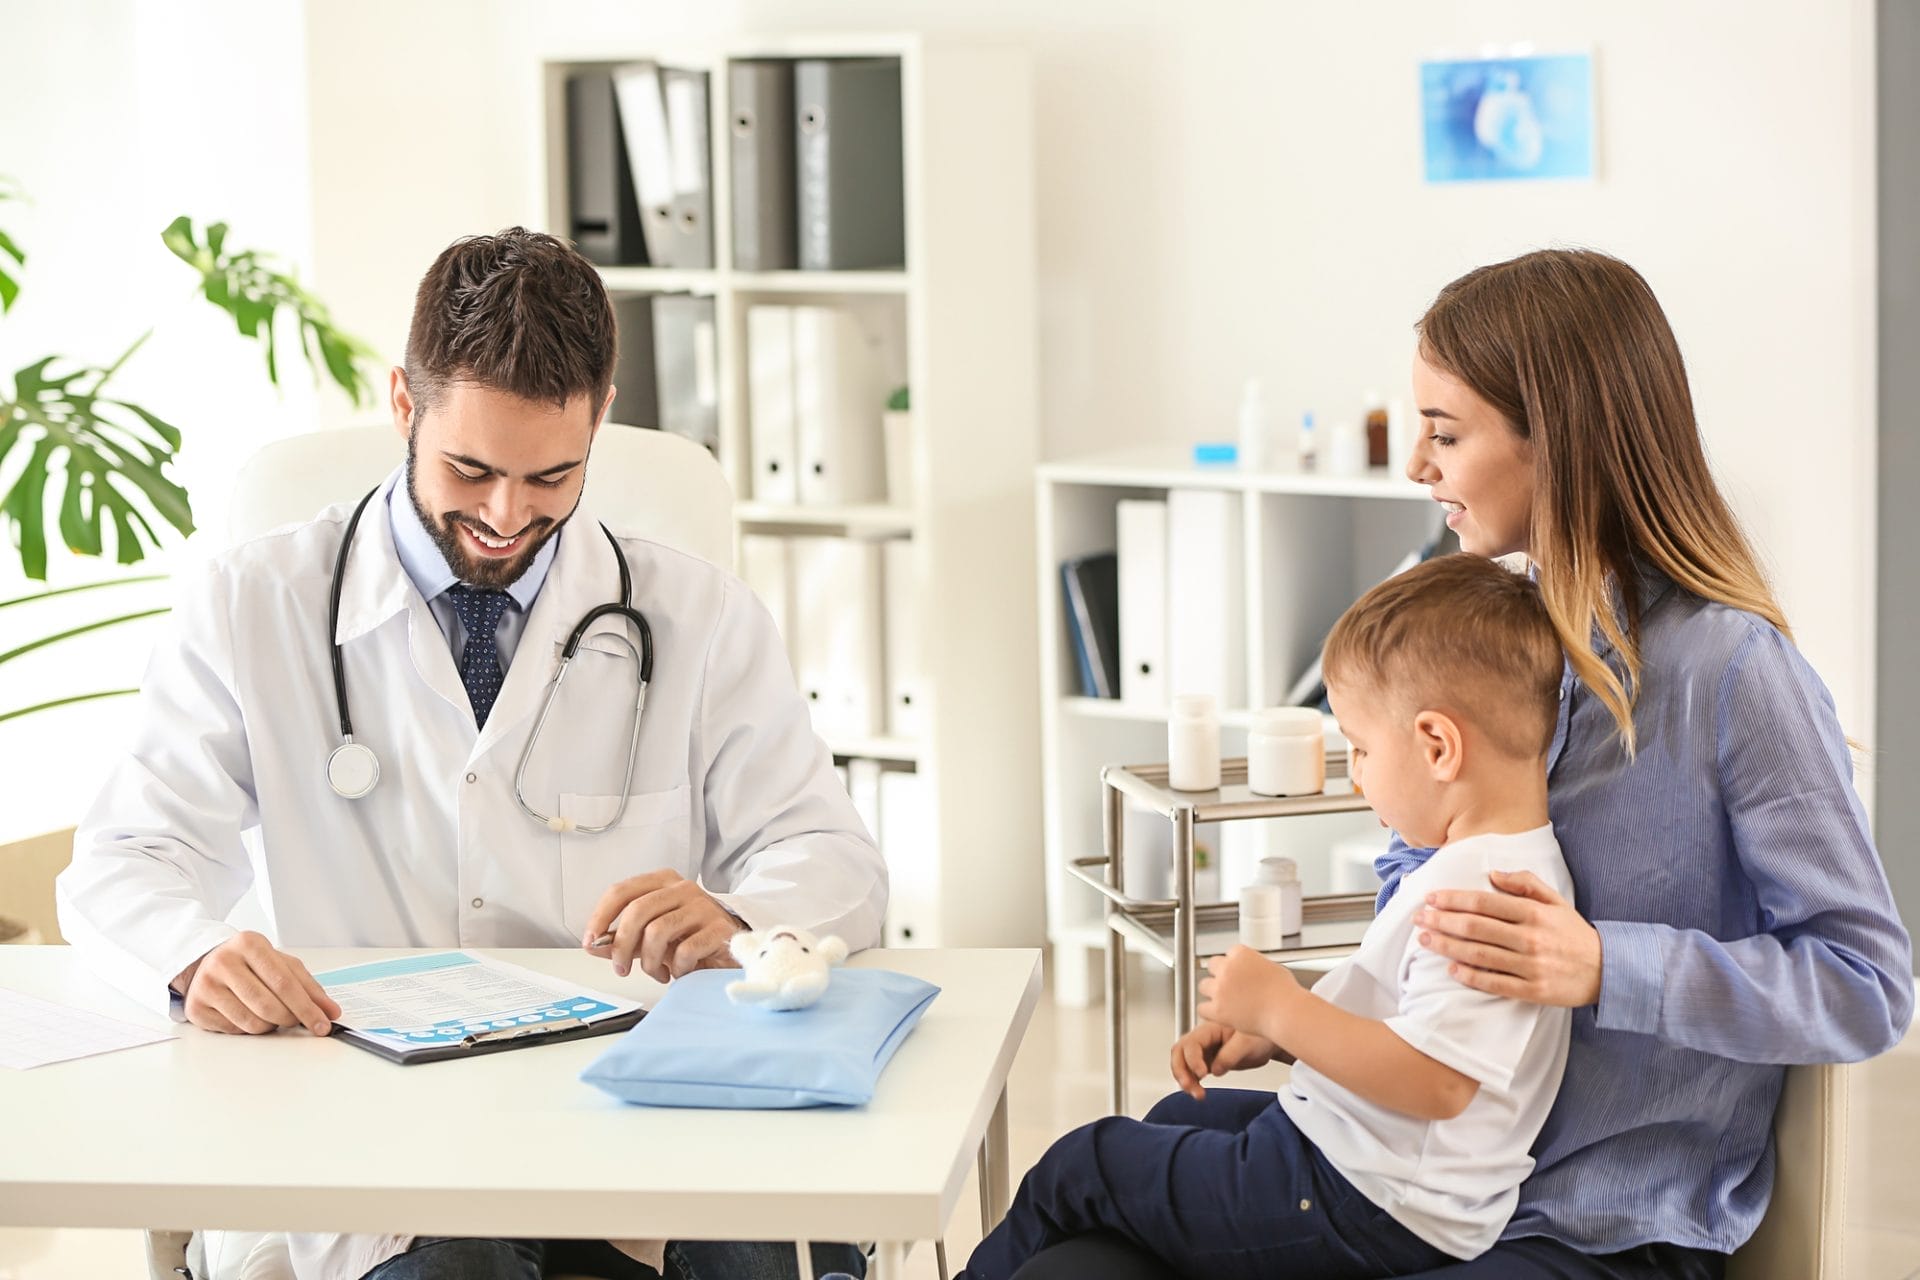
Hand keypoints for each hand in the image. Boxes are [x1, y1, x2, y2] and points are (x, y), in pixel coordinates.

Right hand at [176, 932, 339, 1036]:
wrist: (206, 963)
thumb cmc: (250, 963)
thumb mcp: (280, 964)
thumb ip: (308, 986)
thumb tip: (331, 1011)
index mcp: (249, 944)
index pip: (285, 983)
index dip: (307, 1008)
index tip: (323, 1024)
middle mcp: (224, 962)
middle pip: (268, 1005)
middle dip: (290, 1019)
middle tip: (297, 1021)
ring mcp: (206, 985)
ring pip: (252, 1022)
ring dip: (270, 1026)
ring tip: (271, 1014)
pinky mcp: (196, 1008)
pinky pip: (234, 1030)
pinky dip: (250, 1029)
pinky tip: (249, 1014)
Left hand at [583, 869, 743, 982]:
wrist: (730, 948)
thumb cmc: (688, 939)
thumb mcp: (650, 937)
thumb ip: (621, 939)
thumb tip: (593, 945)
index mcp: (662, 882)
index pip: (621, 891)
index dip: (601, 917)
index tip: (591, 941)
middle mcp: (683, 888)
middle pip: (637, 910)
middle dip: (622, 945)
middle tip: (620, 968)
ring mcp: (703, 906)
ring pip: (658, 931)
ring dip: (650, 962)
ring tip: (657, 973)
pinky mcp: (719, 928)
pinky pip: (685, 950)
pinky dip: (676, 968)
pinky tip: (679, 972)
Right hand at [1169, 1020, 1280, 1100]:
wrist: (1268, 1043)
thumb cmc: (1260, 1036)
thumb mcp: (1247, 1044)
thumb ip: (1230, 1056)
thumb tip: (1215, 1070)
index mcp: (1211, 1028)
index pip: (1192, 1043)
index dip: (1193, 1059)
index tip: (1203, 1073)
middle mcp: (1203, 1038)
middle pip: (1179, 1051)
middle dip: (1181, 1070)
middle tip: (1190, 1086)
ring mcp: (1204, 1050)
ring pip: (1183, 1063)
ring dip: (1185, 1079)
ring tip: (1197, 1094)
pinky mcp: (1207, 1061)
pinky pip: (1192, 1071)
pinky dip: (1191, 1082)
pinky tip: (1198, 1091)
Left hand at [1197, 945, 1300, 1041]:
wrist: (1286, 1012)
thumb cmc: (1285, 993)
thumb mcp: (1272, 967)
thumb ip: (1255, 965)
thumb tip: (1251, 969)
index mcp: (1241, 954)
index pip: (1229, 954)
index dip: (1234, 965)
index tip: (1238, 974)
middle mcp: (1228, 968)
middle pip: (1212, 965)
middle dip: (1219, 975)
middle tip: (1229, 986)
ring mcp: (1220, 988)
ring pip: (1204, 985)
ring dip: (1212, 992)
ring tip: (1224, 1000)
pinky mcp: (1217, 1008)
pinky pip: (1202, 1008)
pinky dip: (1209, 1011)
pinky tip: (1218, 1013)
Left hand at [1417, 869, 1601, 1005]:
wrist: (1607, 970)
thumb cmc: (1573, 933)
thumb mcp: (1555, 901)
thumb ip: (1525, 884)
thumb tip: (1493, 874)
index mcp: (1533, 913)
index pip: (1484, 903)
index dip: (1453, 899)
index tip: (1431, 898)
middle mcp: (1530, 938)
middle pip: (1476, 927)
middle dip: (1442, 921)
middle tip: (1419, 918)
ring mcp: (1531, 965)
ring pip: (1480, 955)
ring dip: (1448, 947)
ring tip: (1426, 940)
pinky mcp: (1533, 990)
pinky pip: (1495, 983)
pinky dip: (1471, 977)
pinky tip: (1451, 970)